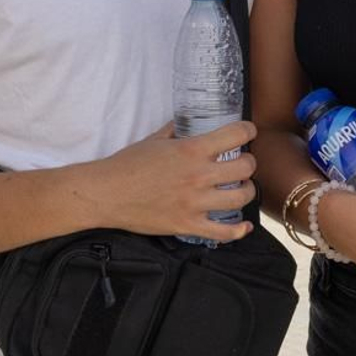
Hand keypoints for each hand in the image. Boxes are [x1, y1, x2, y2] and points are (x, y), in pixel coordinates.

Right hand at [86, 121, 258, 242]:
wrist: (106, 194)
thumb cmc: (127, 164)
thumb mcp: (154, 139)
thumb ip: (175, 130)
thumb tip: (186, 122)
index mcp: (192, 150)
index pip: (236, 134)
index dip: (248, 130)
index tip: (248, 132)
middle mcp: (199, 175)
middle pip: (245, 167)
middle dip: (249, 163)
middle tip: (242, 164)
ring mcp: (195, 202)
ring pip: (241, 198)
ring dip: (246, 192)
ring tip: (240, 189)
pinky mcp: (188, 225)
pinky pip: (223, 233)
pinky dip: (238, 231)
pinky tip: (244, 226)